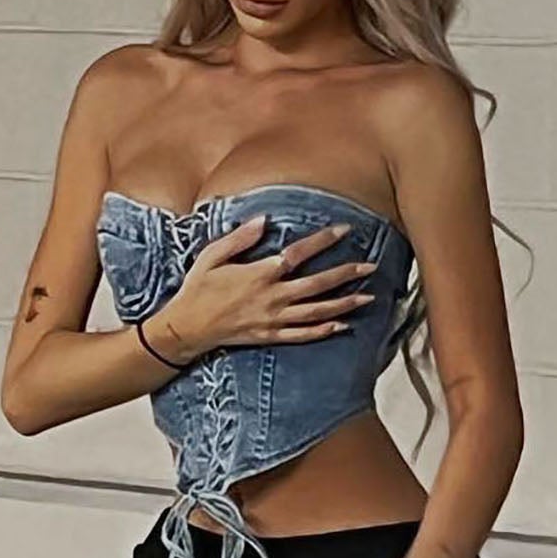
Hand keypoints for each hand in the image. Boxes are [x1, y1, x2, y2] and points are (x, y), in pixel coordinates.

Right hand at [145, 215, 378, 363]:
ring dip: (345, 305)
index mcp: (259, 274)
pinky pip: (302, 335)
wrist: (186, 329)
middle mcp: (272, 298)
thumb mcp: (211, 256)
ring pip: (317, 312)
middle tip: (370, 267)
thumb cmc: (198, 289)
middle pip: (317, 285)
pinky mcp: (270, 337)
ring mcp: (273, 320)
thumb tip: (263, 220)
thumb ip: (239, 238)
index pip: (299, 253)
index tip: (344, 231)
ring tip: (368, 298)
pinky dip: (323, 331)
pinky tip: (342, 326)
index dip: (323, 241)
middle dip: (346, 275)